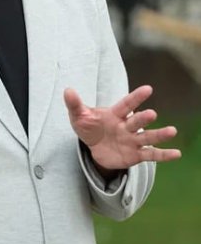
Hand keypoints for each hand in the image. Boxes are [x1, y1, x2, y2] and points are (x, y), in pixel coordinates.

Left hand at [64, 85, 180, 174]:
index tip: (148, 89)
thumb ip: (75, 105)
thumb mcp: (79, 117)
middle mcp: (127, 126)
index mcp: (115, 114)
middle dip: (143, 118)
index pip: (126, 104)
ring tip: (172, 131)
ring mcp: (133, 140)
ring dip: (159, 135)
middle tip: (152, 114)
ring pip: (148, 137)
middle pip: (137, 121)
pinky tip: (176, 153)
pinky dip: (163, 155)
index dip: (136, 97)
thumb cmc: (89, 127)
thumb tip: (67, 90)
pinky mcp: (136, 155)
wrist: (94, 148)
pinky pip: (151, 155)